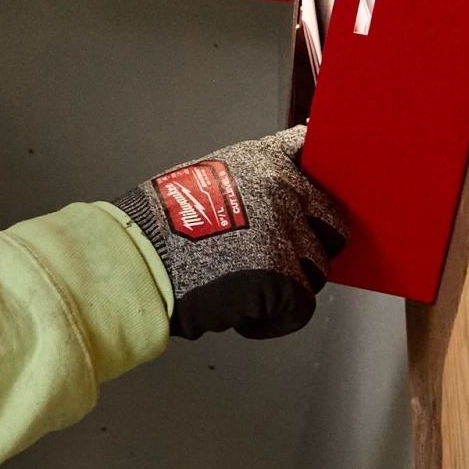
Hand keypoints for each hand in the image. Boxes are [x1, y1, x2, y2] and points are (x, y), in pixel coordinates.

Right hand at [119, 126, 349, 339]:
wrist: (136, 260)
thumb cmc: (154, 227)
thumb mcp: (201, 182)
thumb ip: (245, 186)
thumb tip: (268, 206)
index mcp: (261, 160)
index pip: (308, 148)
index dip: (320, 173)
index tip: (319, 185)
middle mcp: (284, 189)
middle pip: (333, 223)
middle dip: (311, 246)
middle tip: (279, 262)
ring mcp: (287, 233)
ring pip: (317, 269)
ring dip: (289, 285)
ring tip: (246, 290)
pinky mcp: (284, 278)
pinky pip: (299, 308)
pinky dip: (272, 320)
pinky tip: (243, 316)